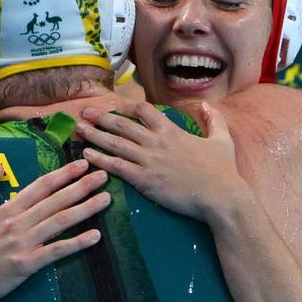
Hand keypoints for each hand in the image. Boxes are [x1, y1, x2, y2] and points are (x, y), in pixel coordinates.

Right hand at [0, 160, 108, 301]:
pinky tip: (96, 236)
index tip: (82, 164)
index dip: (63, 174)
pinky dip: (77, 243)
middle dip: (82, 186)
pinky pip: (56, 251)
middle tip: (104, 176)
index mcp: (5, 210)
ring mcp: (22, 243)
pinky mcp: (26, 264)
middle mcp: (17, 223)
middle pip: (55, 200)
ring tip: (106, 199)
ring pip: (60, 221)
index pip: (40, 186)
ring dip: (86, 209)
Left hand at [75, 101, 249, 224]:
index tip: (114, 107)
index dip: (126, 107)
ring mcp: (149, 161)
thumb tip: (207, 105)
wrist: (220, 195)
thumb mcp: (222, 140)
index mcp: (172, 130)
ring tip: (78, 130)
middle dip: (101, 118)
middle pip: (122, 125)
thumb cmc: (223, 170)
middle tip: (84, 113)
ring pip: (115, 144)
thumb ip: (215, 120)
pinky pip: (117, 167)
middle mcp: (157, 142)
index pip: (143, 110)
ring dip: (94, 136)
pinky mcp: (145, 180)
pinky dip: (100, 160)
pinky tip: (86, 156)